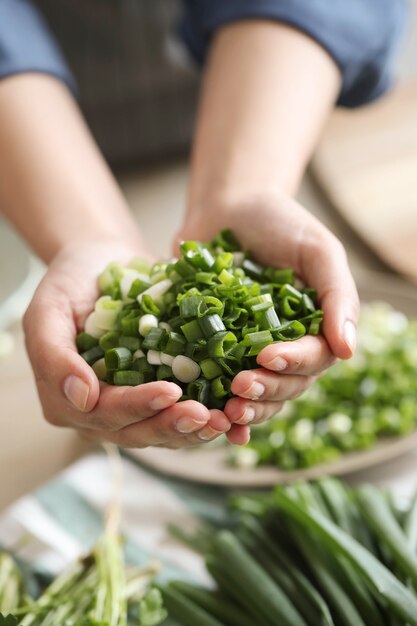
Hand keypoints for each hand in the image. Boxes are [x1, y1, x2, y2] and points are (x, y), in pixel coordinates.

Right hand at [23, 239, 231, 448]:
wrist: (100, 263)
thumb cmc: (70, 283)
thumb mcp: (47, 311)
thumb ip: (53, 355)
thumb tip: (81, 398)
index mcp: (66, 399)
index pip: (103, 413)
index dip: (137, 406)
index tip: (170, 391)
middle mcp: (97, 412)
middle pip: (135, 430)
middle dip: (171, 425)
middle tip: (206, 415)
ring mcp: (128, 405)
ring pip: (160, 430)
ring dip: (192, 430)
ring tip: (224, 421)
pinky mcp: (155, 393)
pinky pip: (178, 413)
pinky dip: (204, 417)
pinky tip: (230, 415)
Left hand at [176, 190, 358, 426]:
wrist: (227, 206)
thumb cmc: (278, 222)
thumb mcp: (316, 249)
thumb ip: (337, 294)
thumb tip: (348, 350)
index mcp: (315, 327)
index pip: (314, 357)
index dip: (294, 362)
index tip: (268, 356)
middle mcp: (286, 344)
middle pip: (286, 384)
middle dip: (266, 390)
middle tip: (241, 387)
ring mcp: (248, 350)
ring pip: (257, 394)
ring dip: (245, 408)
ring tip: (224, 411)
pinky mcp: (214, 348)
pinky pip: (217, 384)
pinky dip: (215, 405)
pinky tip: (206, 416)